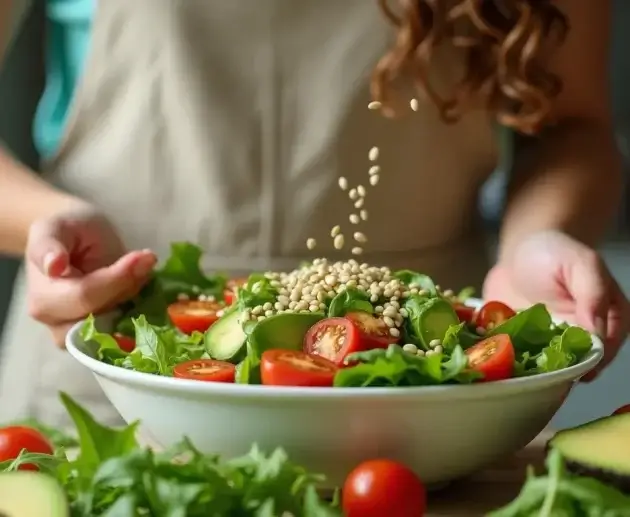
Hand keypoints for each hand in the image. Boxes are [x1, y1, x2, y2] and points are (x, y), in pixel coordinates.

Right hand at [25, 204, 156, 345]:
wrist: (74, 240)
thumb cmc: (66, 231)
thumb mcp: (54, 227)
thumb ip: (49, 244)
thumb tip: (53, 266)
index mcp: (44, 298)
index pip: (85, 296)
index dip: (118, 279)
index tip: (145, 255)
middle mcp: (57, 323)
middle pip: (103, 319)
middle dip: (129, 291)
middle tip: (146, 263)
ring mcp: (80, 333)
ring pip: (117, 328)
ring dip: (135, 302)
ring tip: (142, 272)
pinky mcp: (100, 336)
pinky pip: (125, 333)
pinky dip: (139, 314)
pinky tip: (145, 289)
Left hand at [483, 231, 629, 378]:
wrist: (518, 253)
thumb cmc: (555, 253)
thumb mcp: (580, 263)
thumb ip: (593, 294)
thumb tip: (597, 332)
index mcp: (607, 324)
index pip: (601, 354)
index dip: (583, 363)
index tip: (561, 366)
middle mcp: (580, 342)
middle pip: (571, 370)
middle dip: (552, 376)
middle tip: (531, 374)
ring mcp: (549, 349)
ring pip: (543, 374)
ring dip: (527, 374)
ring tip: (510, 370)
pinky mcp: (522, 348)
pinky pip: (514, 363)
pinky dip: (503, 364)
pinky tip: (490, 360)